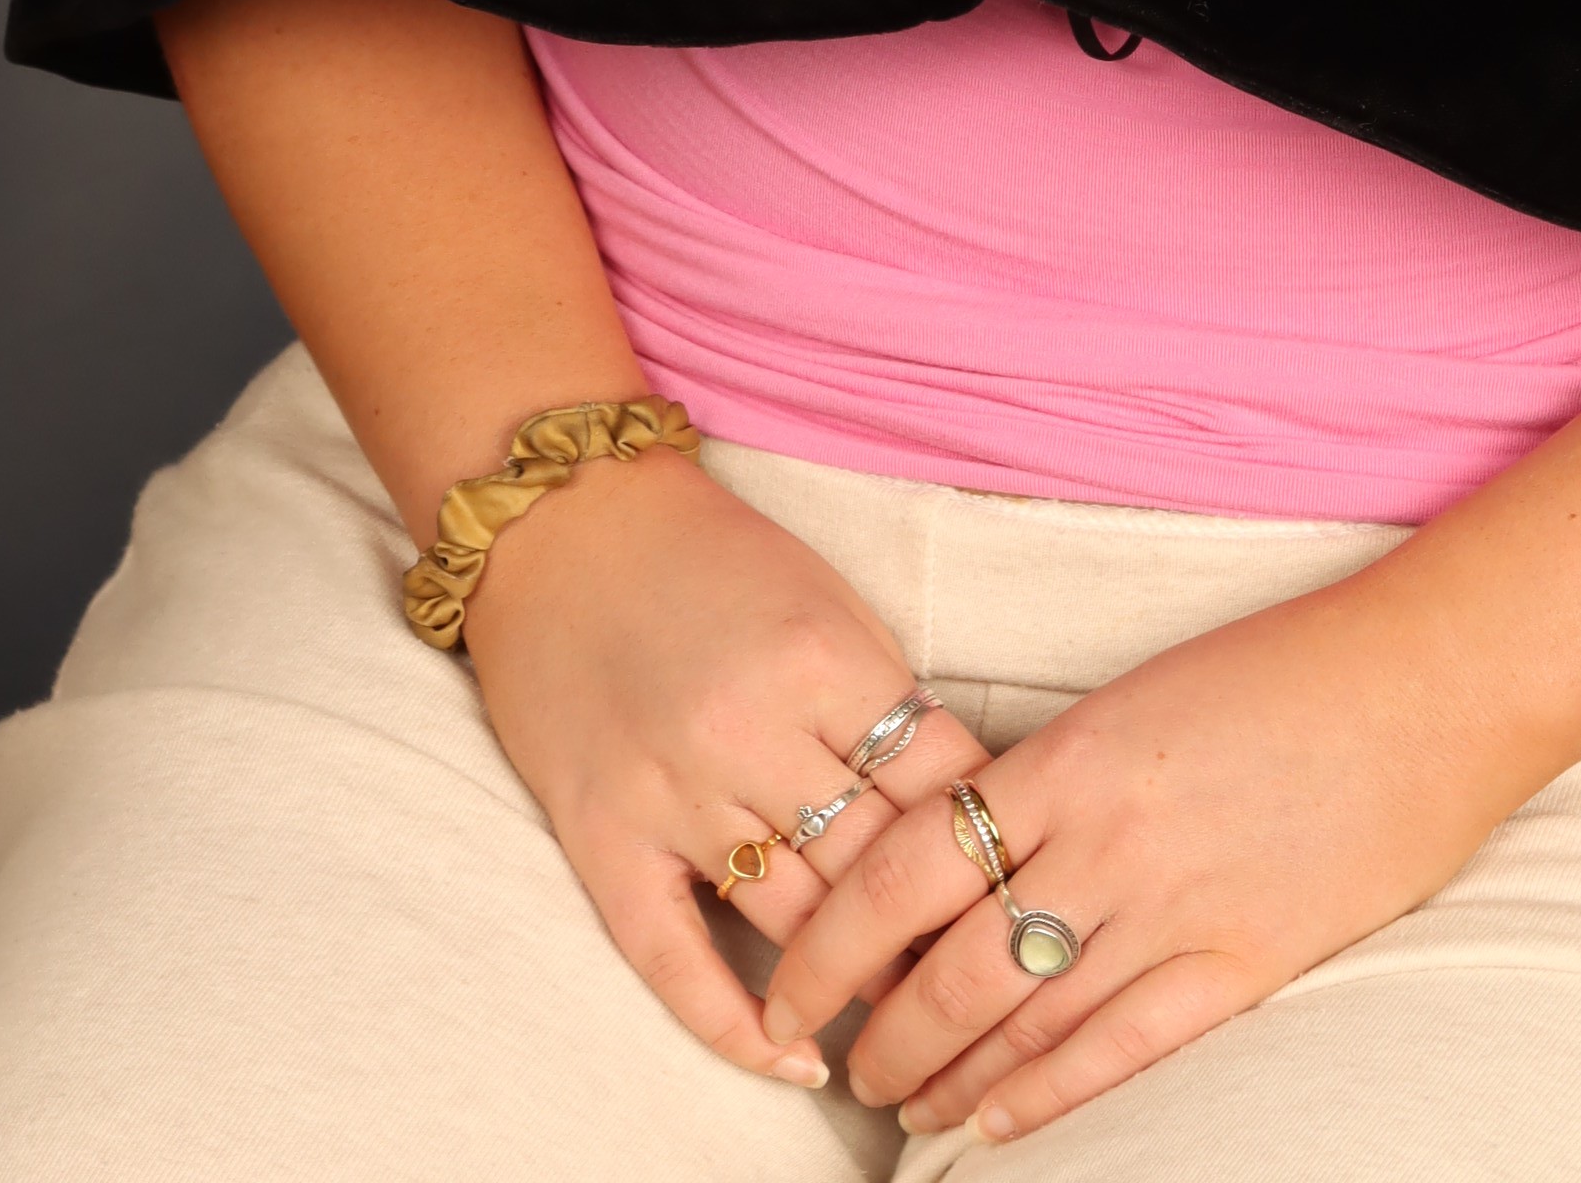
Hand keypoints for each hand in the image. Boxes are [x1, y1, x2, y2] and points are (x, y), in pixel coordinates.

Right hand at [461, 447, 989, 1084]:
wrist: (563, 522)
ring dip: (857, 978)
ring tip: (912, 1019)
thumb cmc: (711, 556)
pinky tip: (792, 1059)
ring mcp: (670, 793)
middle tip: (981, 971)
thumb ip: (883, 698)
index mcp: (822, 661)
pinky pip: (673, 959)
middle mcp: (748, 732)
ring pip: (793, 921)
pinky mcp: (603, 838)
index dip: (986, 845)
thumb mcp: (825, 600)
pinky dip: (733, 1026)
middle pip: (874, 866)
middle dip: (936, 925)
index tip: (1017, 886)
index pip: (938, 785)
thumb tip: (955, 803)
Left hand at [762, 567, 1520, 1141]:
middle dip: (882, 1030)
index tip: (795, 978)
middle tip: (844, 1064)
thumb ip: (1064, 770)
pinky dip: (1047, 1096)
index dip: (836, 936)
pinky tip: (995, 1124)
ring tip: (900, 1107)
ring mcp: (1179, 904)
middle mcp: (1109, 837)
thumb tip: (981, 839)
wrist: (1430, 681)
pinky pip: (1123, 1047)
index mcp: (1075, 753)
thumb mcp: (1147, 696)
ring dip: (949, 1077)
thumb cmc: (1291, 668)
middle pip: (953, 963)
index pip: (908, 862)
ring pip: (1026, 1019)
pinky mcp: (1246, 958)